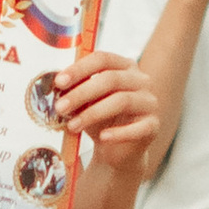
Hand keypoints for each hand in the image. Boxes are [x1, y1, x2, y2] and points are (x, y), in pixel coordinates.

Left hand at [56, 48, 159, 182]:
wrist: (117, 150)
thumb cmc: (100, 119)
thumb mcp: (85, 102)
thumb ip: (75, 90)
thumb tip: (56, 85)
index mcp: (124, 67)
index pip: (102, 59)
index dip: (80, 69)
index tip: (59, 82)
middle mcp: (141, 80)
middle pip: (111, 79)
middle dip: (81, 93)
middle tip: (60, 107)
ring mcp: (150, 102)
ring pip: (122, 101)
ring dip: (93, 113)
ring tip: (72, 126)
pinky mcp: (153, 125)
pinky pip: (137, 128)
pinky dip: (118, 133)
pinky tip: (102, 138)